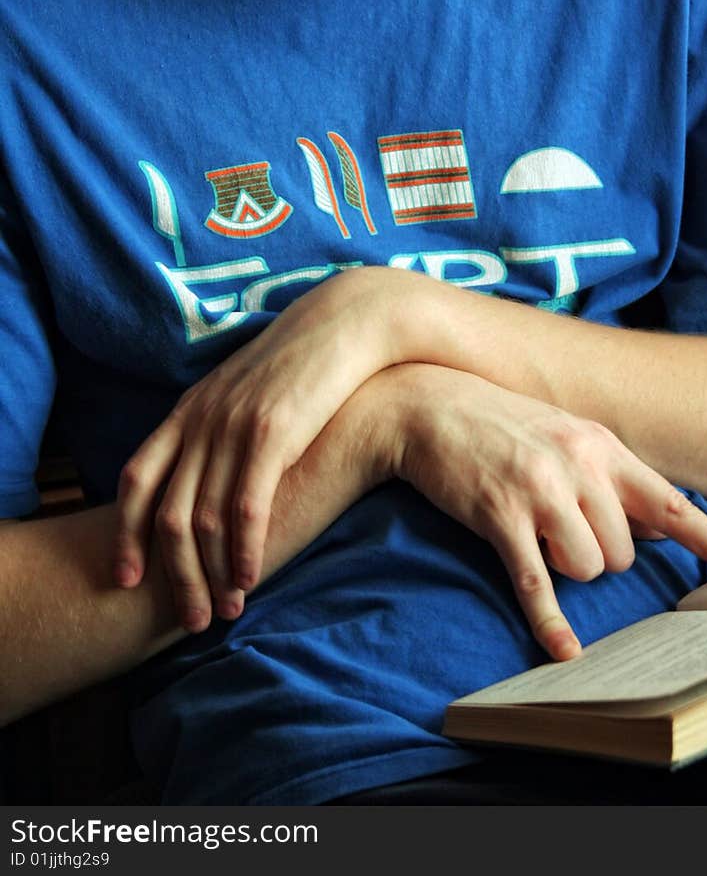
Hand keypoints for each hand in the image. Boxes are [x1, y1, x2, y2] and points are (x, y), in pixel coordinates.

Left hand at [113, 267, 394, 629]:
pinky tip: (253, 579)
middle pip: (166, 513)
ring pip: (202, 519)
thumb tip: (207, 478)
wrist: (345, 324)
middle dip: (173, 575)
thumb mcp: (244, 392)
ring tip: (223, 611)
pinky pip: (246, 507)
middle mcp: (201, 419)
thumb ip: (218, 428)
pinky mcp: (270, 434)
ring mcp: (232, 426)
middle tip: (186, 619)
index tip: (126, 578)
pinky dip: (245, 551)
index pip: (136, 478)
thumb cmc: (302, 365)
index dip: (126, 533)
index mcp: (188, 409)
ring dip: (210, 574)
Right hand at [387, 364, 706, 661]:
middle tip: (564, 532)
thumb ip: (613, 477)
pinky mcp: (501, 517)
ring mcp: (540, 491)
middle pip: (625, 550)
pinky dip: (551, 622)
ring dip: (570, 570)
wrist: (430, 404)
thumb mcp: (568, 434)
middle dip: (602, 557)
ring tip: (538, 539)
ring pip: (589, 567)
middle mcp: (579, 466)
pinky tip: (562, 650)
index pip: (671, 502)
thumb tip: (659, 525)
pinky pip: (538, 583)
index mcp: (602, 445)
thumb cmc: (502, 423)